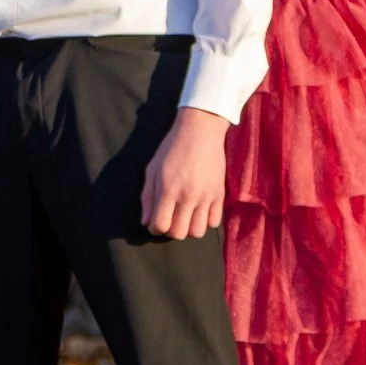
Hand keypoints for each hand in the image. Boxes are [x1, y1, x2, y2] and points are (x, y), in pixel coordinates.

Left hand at [140, 107, 230, 239]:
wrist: (201, 131)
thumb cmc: (172, 148)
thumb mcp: (152, 169)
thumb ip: (148, 197)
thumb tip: (146, 222)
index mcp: (168, 189)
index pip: (160, 225)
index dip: (155, 228)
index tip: (156, 222)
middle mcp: (187, 196)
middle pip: (179, 233)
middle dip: (171, 230)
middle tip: (171, 218)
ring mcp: (206, 196)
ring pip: (198, 232)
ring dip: (189, 228)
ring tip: (186, 216)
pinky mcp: (220, 194)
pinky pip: (215, 222)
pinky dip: (206, 221)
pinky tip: (200, 210)